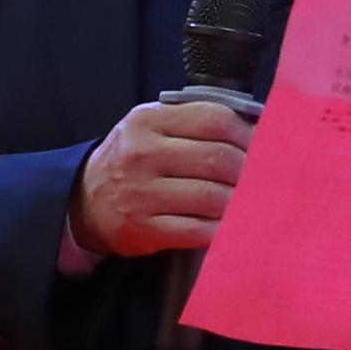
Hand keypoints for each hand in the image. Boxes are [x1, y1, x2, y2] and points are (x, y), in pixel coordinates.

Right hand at [76, 93, 249, 259]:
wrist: (84, 202)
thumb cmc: (131, 161)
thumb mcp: (151, 128)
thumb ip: (193, 123)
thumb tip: (255, 131)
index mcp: (148, 120)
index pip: (214, 119)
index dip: (249, 133)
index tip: (265, 146)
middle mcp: (142, 154)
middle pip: (217, 158)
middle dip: (250, 171)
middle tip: (264, 179)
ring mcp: (141, 193)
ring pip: (212, 196)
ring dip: (239, 202)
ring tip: (251, 202)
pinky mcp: (144, 229)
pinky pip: (198, 230)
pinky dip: (222, 229)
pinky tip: (231, 225)